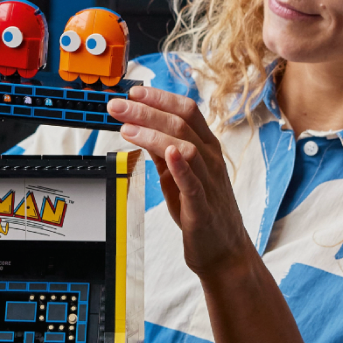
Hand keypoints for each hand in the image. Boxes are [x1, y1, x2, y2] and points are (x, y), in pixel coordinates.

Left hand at [107, 86, 250, 277]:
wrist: (224, 250)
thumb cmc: (202, 212)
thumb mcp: (177, 177)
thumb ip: (163, 154)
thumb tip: (140, 130)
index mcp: (206, 148)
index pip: (186, 111)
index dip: (159, 98)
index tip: (133, 92)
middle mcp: (210, 159)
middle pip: (181, 123)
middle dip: (146, 110)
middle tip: (118, 106)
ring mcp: (209, 182)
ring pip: (185, 146)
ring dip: (154, 133)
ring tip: (127, 128)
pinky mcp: (202, 206)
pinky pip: (193, 182)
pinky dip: (180, 165)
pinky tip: (166, 152)